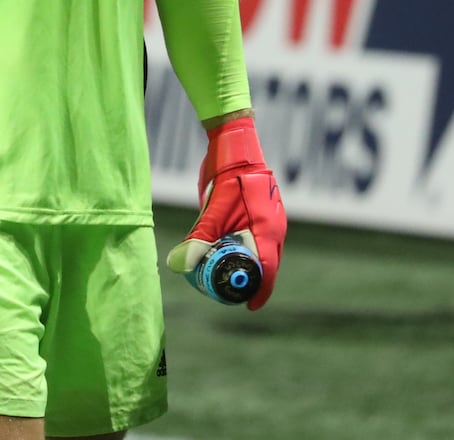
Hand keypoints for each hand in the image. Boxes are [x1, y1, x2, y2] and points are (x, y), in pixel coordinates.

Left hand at [167, 116, 285, 309]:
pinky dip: (245, 249)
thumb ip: (199, 236)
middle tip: (232, 294)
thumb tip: (179, 263)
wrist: (236, 147)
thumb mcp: (213, 210)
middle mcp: (274, 228)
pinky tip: (227, 252)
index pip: (268, 270)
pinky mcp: (262, 214)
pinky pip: (257, 239)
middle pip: (267, 265)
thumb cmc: (229, 177)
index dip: (260, 291)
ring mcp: (270, 220)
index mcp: (268, 230)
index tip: (249, 306)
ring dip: (247, 265)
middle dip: (251, 281)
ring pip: (262, 252)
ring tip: (227, 276)